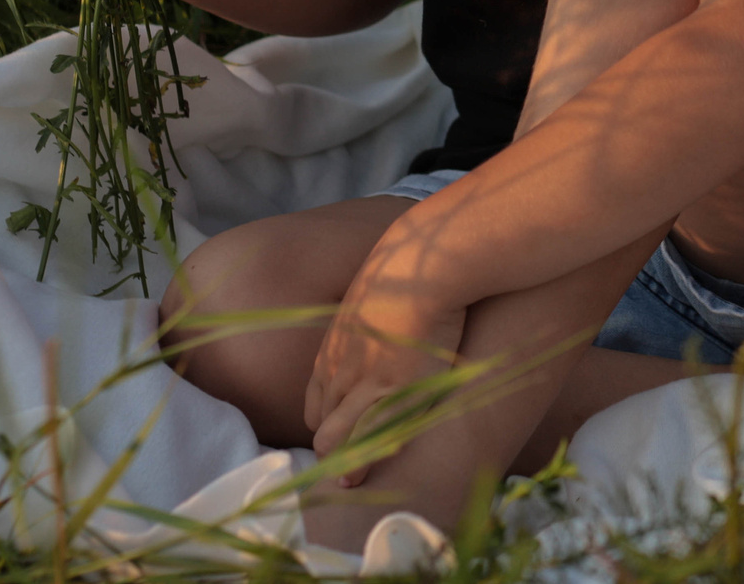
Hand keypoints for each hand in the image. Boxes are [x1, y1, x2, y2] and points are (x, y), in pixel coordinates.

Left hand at [302, 223, 468, 482]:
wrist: (425, 263)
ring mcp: (363, 382)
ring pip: (337, 437)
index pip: (317, 405)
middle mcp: (339, 370)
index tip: (341, 437)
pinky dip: (360, 460)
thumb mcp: (371, 302)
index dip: (329, 423)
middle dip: (329, 449)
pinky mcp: (394, 389)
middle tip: (341, 470)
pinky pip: (369, 435)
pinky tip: (363, 473)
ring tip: (348, 481)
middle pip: (323, 425)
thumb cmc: (409, 277)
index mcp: (333, 351)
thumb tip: (378, 328)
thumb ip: (367, 327)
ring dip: (341, 461)